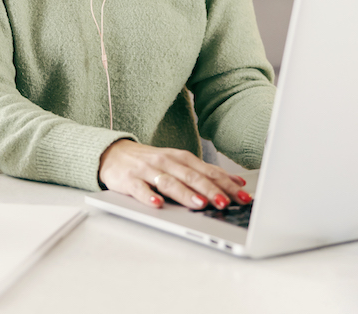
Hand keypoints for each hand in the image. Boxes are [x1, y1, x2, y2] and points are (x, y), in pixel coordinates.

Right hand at [98, 139, 252, 209]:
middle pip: (191, 177)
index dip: (226, 183)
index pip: (208, 171)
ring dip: (185, 194)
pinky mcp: (128, 180)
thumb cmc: (150, 162)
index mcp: (181, 158)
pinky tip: (157, 204)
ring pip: (169, 182)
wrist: (113, 152)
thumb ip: (206, 173)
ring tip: (199, 204)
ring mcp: (147, 170)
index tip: (243, 196)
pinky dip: (148, 197)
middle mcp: (166, 162)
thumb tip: (238, 183)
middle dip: (210, 190)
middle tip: (225, 203)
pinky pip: (139, 189)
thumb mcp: (179, 163)